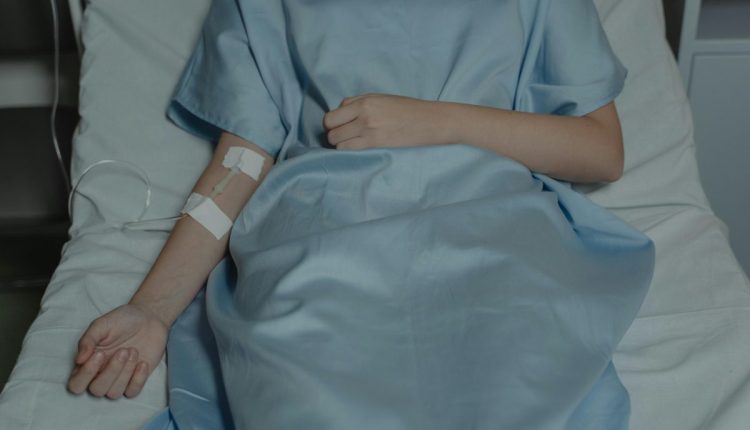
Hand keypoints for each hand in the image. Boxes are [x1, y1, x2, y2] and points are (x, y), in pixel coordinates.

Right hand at [67, 303, 168, 398]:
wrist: (149, 318)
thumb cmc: (123, 320)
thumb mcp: (102, 324)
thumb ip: (88, 340)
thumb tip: (78, 360)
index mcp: (88, 362)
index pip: (76, 384)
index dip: (85, 374)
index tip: (100, 353)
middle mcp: (101, 374)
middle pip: (97, 390)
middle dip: (111, 371)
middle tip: (123, 350)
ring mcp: (119, 379)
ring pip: (114, 393)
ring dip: (125, 372)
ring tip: (133, 351)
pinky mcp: (136, 379)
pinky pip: (132, 392)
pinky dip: (138, 379)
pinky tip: (142, 362)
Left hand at [323, 93, 449, 149]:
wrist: (428, 121)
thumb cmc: (406, 109)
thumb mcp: (381, 98)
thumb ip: (358, 103)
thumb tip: (340, 111)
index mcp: (364, 101)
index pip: (333, 113)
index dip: (333, 122)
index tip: (340, 126)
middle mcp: (363, 114)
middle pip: (330, 127)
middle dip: (333, 132)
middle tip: (343, 135)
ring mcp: (368, 130)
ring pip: (336, 140)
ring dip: (339, 143)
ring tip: (350, 142)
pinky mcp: (374, 143)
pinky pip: (347, 149)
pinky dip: (346, 150)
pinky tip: (355, 148)